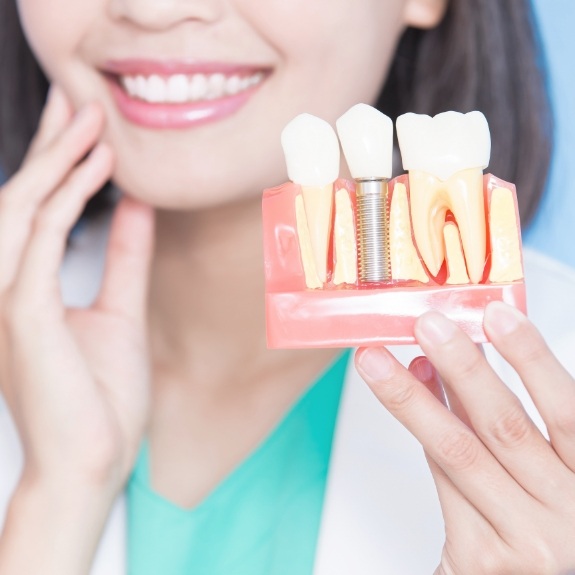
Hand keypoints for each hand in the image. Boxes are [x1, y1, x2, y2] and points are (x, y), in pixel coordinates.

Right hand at [0, 86, 154, 493]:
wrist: (95, 459)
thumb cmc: (102, 395)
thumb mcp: (121, 310)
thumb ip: (124, 257)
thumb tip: (135, 207)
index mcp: (28, 289)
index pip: (38, 212)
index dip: (61, 166)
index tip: (89, 130)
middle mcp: (8, 287)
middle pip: (24, 199)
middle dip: (53, 148)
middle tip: (82, 103)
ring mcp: (9, 298)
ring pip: (27, 209)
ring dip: (59, 160)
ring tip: (92, 119)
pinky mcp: (23, 312)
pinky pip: (42, 239)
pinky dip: (68, 199)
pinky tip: (98, 170)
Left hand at [355, 302, 574, 574]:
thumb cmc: (543, 519)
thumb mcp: (548, 467)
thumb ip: (508, 416)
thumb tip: (459, 356)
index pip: (567, 412)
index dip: (532, 358)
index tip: (496, 314)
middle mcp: (568, 515)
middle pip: (504, 427)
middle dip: (461, 368)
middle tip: (427, 325)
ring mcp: (526, 542)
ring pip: (458, 452)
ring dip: (413, 399)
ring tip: (377, 361)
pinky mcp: (481, 559)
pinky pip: (443, 481)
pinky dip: (421, 433)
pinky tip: (405, 397)